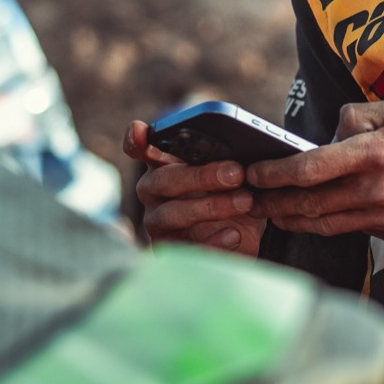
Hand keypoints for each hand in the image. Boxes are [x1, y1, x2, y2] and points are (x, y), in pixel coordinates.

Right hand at [123, 119, 262, 255]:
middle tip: (236, 173)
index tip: (142, 132)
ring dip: (210, 207)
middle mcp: (153, 192)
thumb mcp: (234, 173)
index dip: (137, 141)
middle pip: (163, 180)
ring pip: (172, 214)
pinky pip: (187, 247)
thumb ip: (228, 158)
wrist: (246, 236)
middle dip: (200, 175)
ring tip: (245, 201)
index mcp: (163, 164)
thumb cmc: (233, 194)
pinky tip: (235, 234)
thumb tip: (243, 148)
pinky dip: (213, 240)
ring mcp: (158, 223)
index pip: (140, 148)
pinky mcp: (172, 251)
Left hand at [247, 98, 383, 247]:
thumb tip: (328, 134)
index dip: (274, 174)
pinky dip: (342, 223)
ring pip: (328, 225)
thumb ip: (359, 118)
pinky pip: (361, 231)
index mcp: (377, 152)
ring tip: (275, 213)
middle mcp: (379, 190)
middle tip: (249, 201)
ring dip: (296, 220)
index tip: (253, 174)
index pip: (310, 168)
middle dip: (273, 203)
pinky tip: (332, 215)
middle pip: (310, 204)